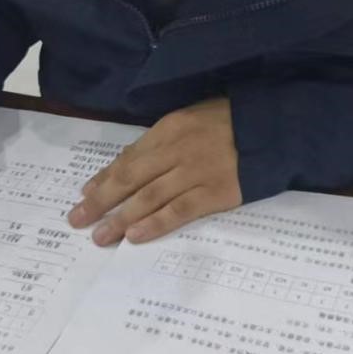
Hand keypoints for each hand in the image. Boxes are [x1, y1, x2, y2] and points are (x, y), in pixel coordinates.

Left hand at [67, 98, 241, 244]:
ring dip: (121, 218)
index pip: (129, 157)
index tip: (85, 193)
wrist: (274, 129)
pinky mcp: (215, 194)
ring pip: (149, 198)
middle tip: (78, 219)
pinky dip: (155, 224)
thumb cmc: (232, 121)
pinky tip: (135, 236)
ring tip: (100, 236)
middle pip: (131, 178)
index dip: (105, 177)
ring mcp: (196, 173)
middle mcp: (177, 150)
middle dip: (101, 200)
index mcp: (169, 128)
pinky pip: (179, 211)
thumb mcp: (192, 117)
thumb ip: (163, 140)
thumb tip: (129, 162)